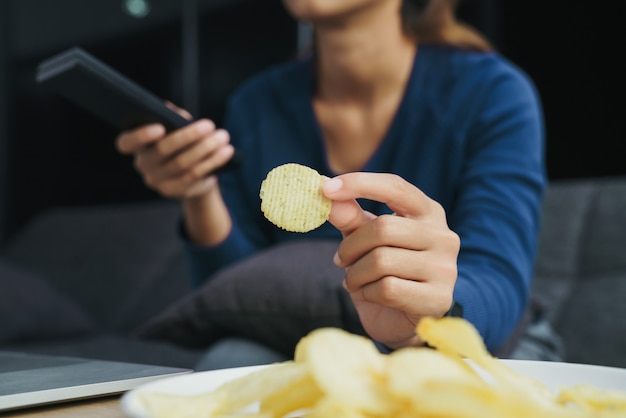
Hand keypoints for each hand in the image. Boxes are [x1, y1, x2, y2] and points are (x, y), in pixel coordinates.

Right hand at [116, 115, 234, 199]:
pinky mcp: (173, 191)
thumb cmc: (182, 143)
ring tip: (223, 137)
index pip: (126, 143)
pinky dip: (212, 161)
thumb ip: (172, 117)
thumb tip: (172, 111)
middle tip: (210, 125)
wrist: (194, 174)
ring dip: (206, 148)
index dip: (140, 136)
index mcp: (138, 145)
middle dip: (189, 136)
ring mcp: (156, 180)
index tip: (160, 127)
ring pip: (183, 163)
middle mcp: (142, 164)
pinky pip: (195, 175)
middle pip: (164, 150)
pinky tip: (226, 152)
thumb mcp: (176, 127)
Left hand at [322, 173, 459, 348]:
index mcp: (428, 213)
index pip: (395, 187)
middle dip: (351, 246)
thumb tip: (328, 194)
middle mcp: (443, 236)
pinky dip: (368, 293)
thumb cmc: (385, 273)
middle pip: (383, 228)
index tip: (327, 188)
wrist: (403, 322)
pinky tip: (371, 295)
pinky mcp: (438, 299)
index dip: (360, 184)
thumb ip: (351, 218)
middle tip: (340, 259)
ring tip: (356, 281)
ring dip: (356, 273)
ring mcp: (445, 268)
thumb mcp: (365, 241)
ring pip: (382, 261)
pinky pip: (388, 289)